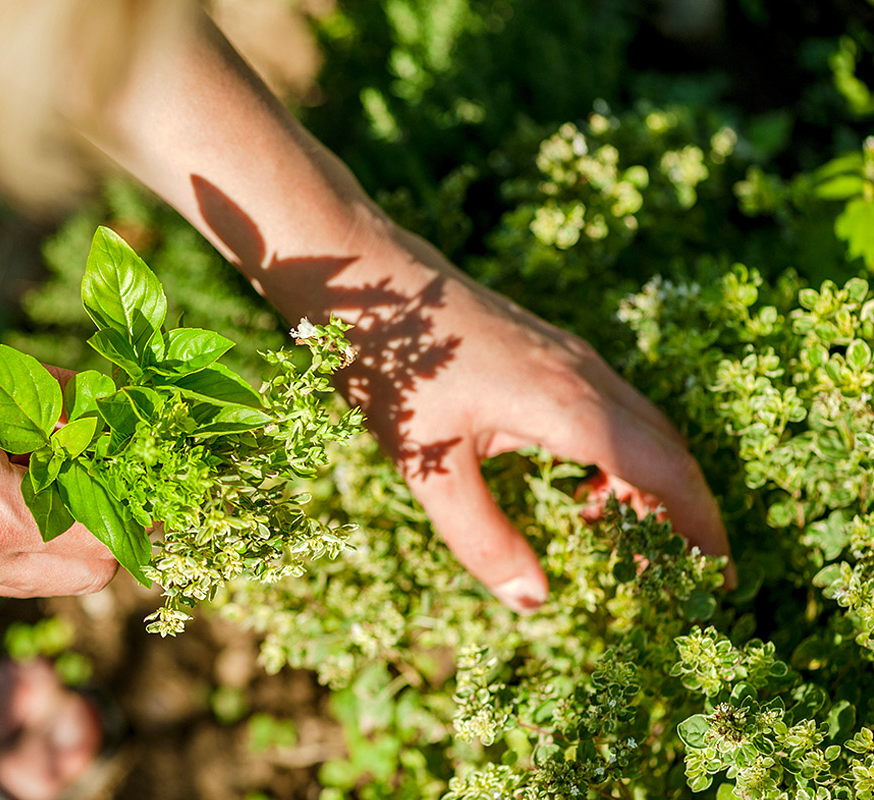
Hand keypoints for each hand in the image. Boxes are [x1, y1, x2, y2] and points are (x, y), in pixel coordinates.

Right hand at [0, 311, 116, 596]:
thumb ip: (52, 398)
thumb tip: (105, 406)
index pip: (105, 540)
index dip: (139, 504)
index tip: (150, 461)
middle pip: (83, 576)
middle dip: (113, 526)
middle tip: (110, 462)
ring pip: (39, 576)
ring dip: (68, 531)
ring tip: (56, 461)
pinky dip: (23, 531)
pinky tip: (4, 470)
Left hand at [330, 232, 732, 611]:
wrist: (370, 278)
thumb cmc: (395, 367)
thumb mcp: (429, 467)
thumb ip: (482, 537)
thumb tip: (534, 602)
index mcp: (568, 405)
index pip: (667, 472)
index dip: (700, 528)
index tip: (718, 581)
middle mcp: (585, 375)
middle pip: (668, 449)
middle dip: (683, 514)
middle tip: (674, 577)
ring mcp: (569, 356)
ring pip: (642, 426)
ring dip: (649, 484)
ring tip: (620, 540)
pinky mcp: (549, 349)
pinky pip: (612, 407)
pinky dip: (619, 455)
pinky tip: (577, 486)